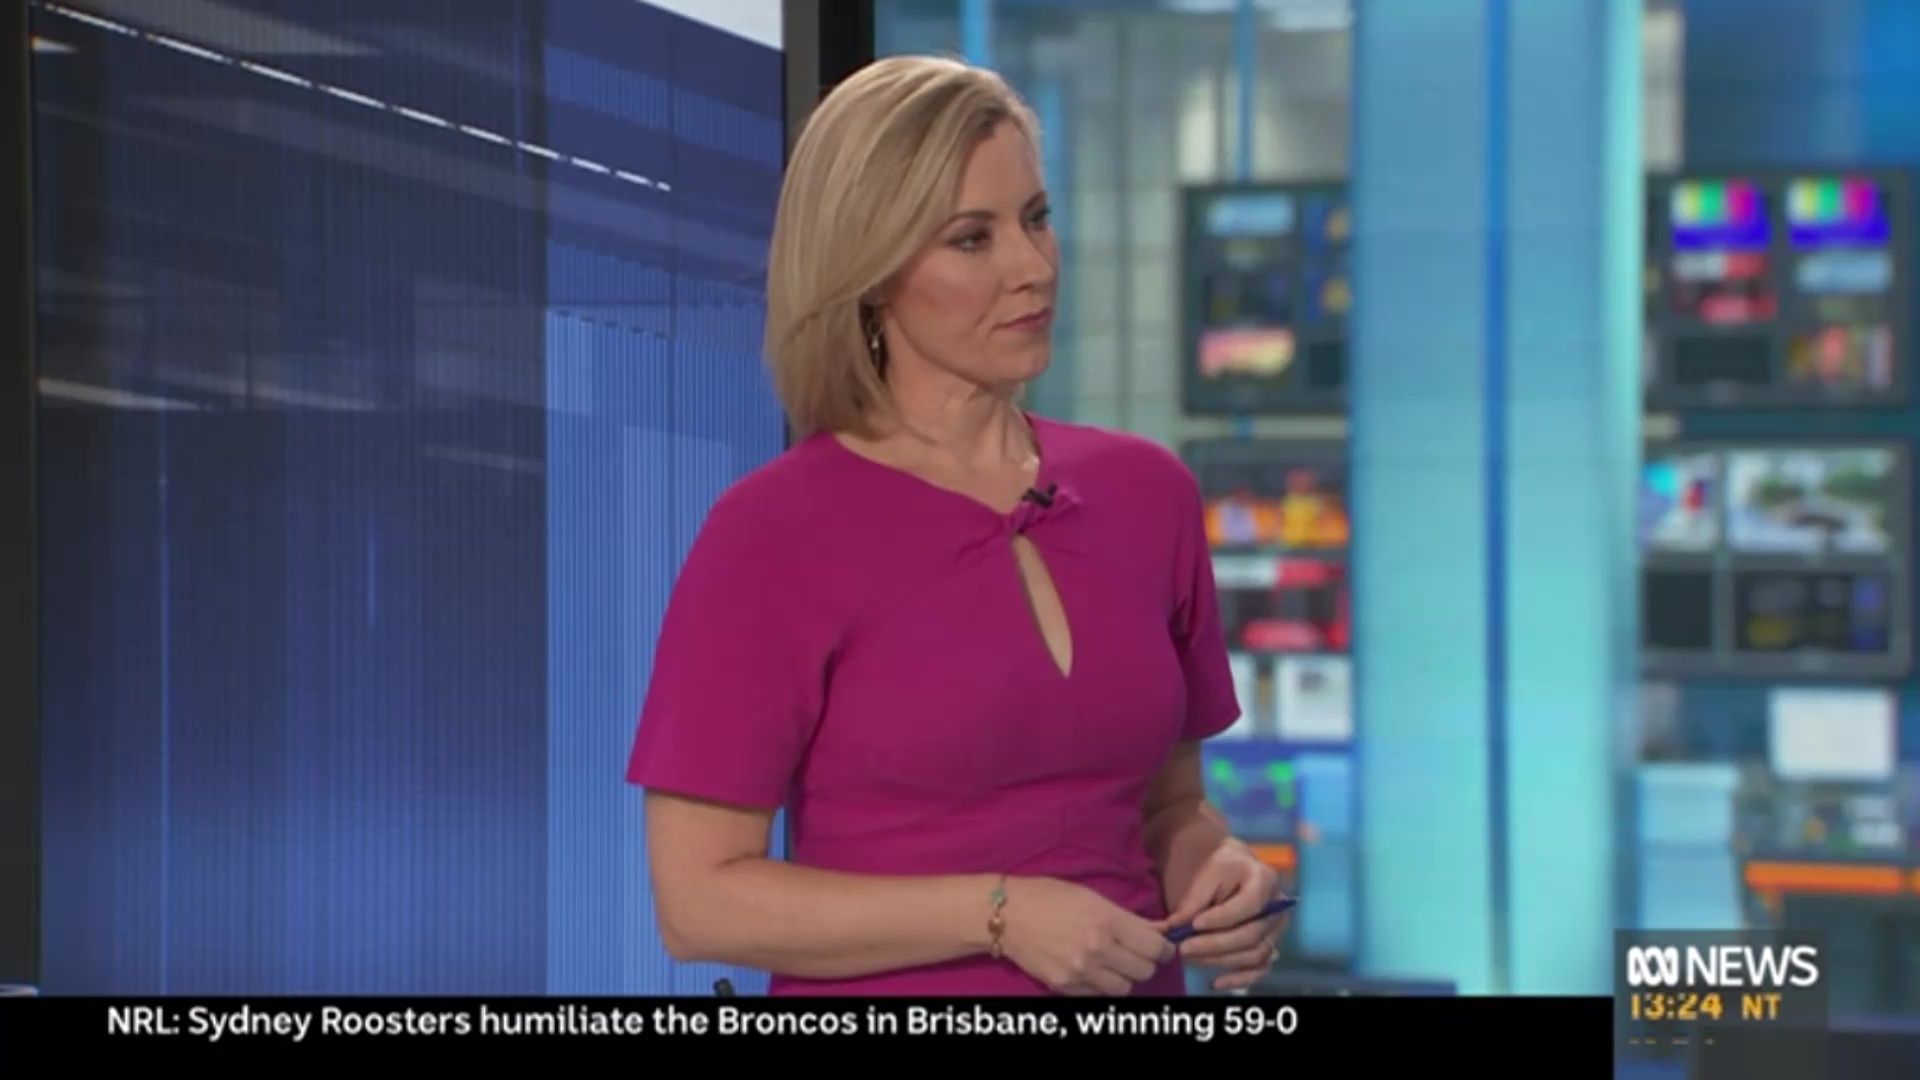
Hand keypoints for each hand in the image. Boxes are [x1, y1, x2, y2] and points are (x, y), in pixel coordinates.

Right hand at [994, 877, 1175, 995]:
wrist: (1006, 914)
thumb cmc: (1049, 896)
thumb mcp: (1092, 897)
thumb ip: (1128, 918)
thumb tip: (1159, 931)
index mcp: (1108, 920)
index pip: (1156, 948)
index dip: (1164, 949)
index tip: (1161, 948)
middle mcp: (1098, 948)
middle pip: (1144, 971)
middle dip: (1144, 962)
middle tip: (1135, 954)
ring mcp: (1081, 971)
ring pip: (1124, 988)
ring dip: (1123, 977)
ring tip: (1112, 964)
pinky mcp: (1064, 986)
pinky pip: (1097, 996)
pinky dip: (1099, 986)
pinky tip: (1091, 970)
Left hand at [1158, 842, 1289, 990]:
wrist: (1229, 871)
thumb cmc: (1218, 868)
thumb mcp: (1205, 875)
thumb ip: (1193, 900)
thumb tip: (1175, 927)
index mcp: (1265, 880)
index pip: (1249, 904)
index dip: (1222, 918)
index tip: (1194, 924)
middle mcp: (1278, 908)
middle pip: (1251, 935)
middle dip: (1215, 944)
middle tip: (1184, 947)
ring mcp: (1276, 930)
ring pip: (1254, 955)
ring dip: (1220, 961)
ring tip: (1190, 957)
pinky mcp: (1269, 947)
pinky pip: (1260, 970)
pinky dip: (1239, 980)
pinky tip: (1215, 983)